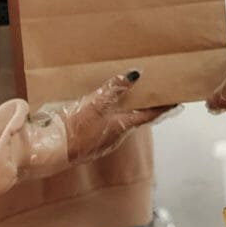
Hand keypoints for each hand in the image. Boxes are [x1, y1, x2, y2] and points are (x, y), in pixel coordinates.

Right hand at [22, 71, 169, 178]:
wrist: (48, 152)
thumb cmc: (75, 130)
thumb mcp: (96, 104)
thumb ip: (115, 88)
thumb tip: (136, 74)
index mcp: (123, 127)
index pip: (150, 115)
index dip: (163, 107)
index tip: (176, 100)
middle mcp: (115, 136)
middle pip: (135, 118)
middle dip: (143, 105)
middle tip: (151, 91)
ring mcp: (101, 140)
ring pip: (118, 121)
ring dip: (124, 109)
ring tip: (126, 93)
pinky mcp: (86, 141)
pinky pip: (102, 125)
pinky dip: (107, 114)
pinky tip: (99, 107)